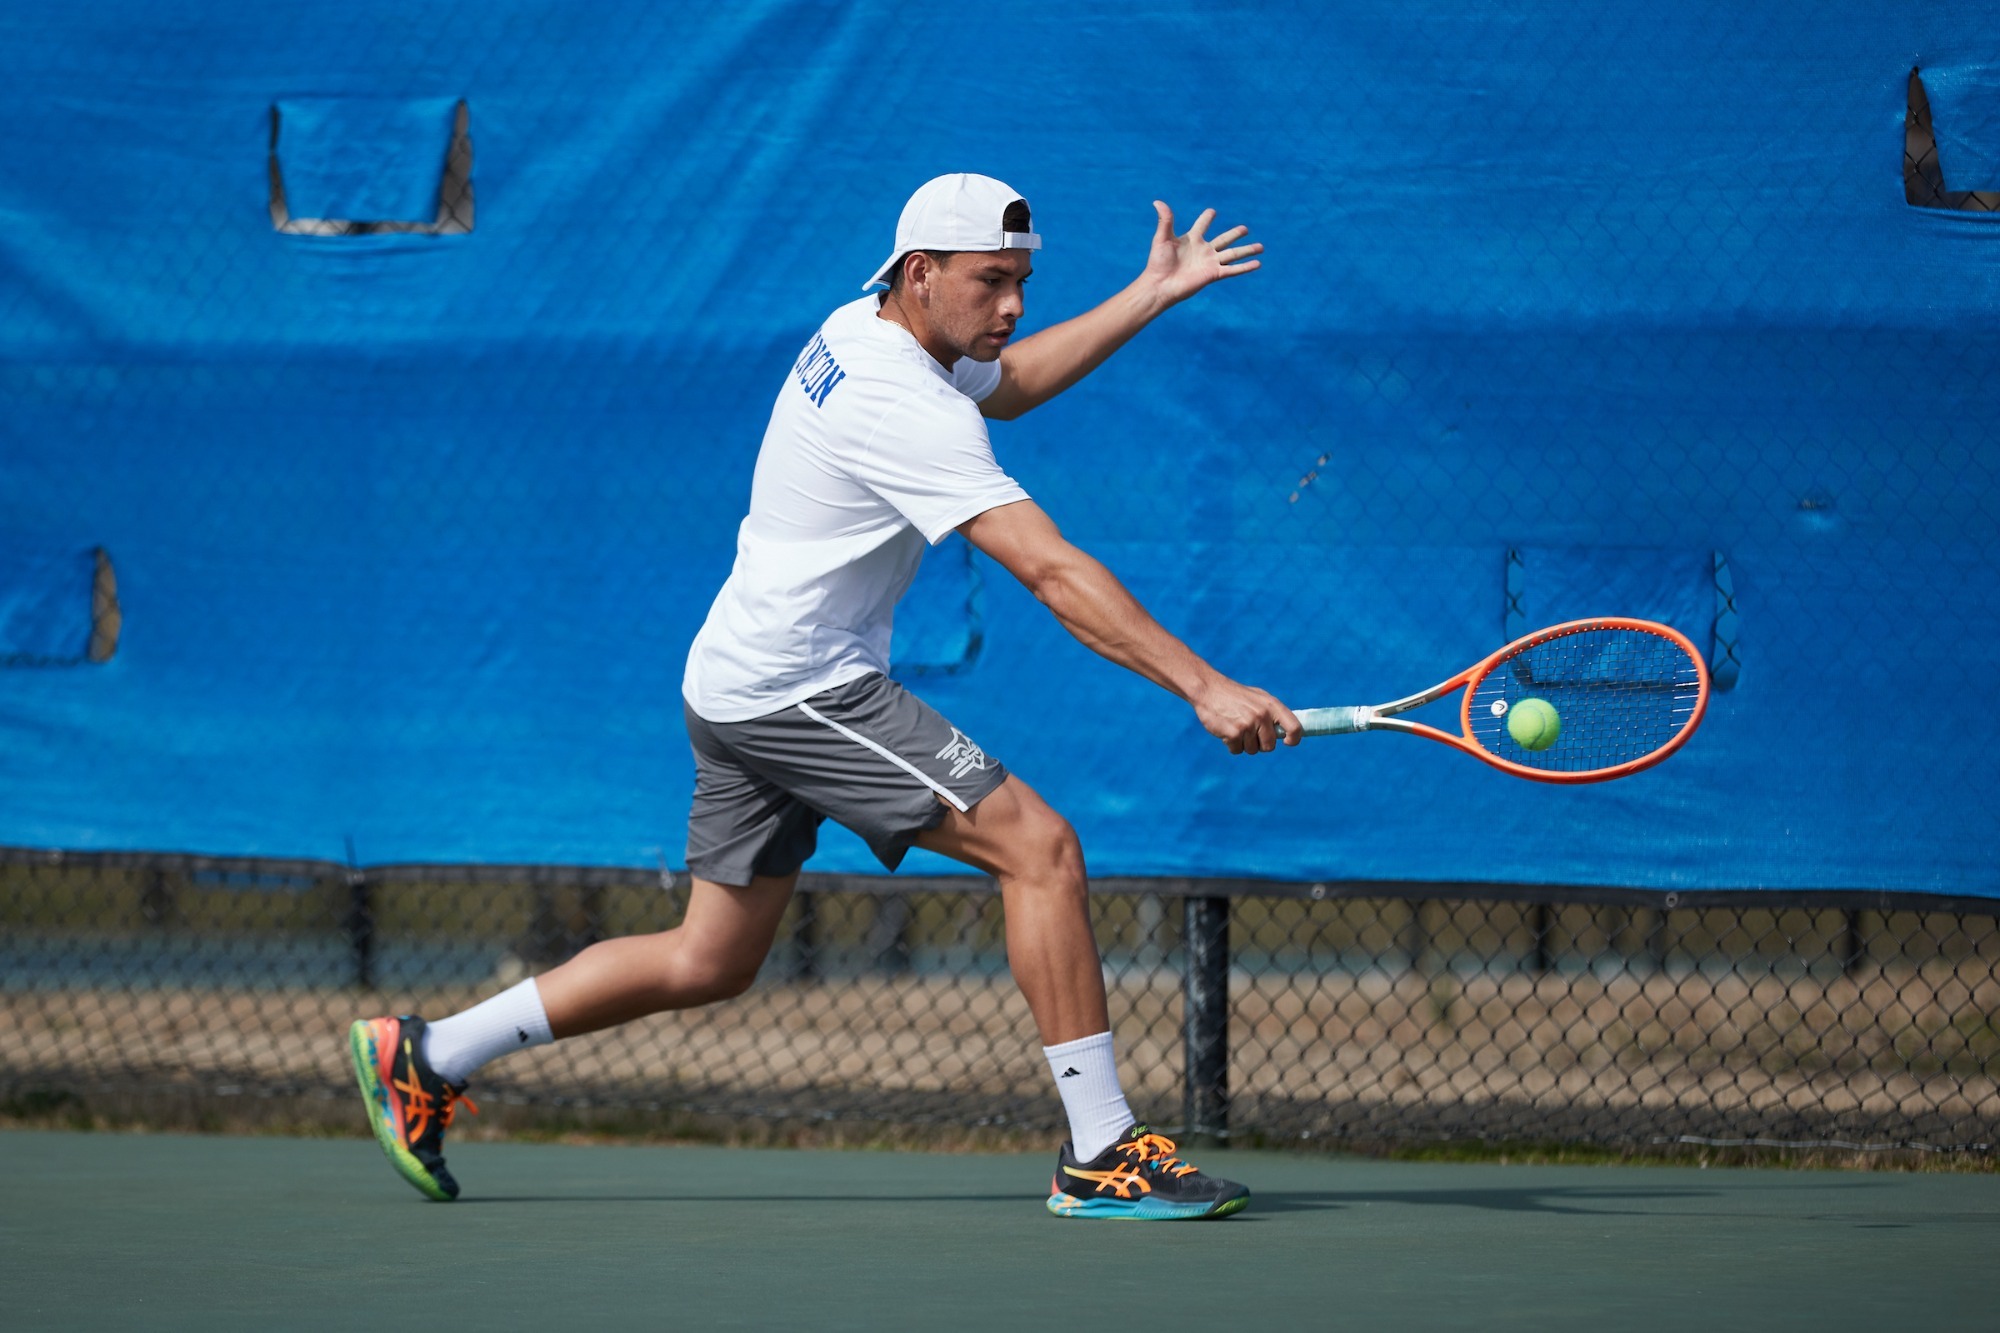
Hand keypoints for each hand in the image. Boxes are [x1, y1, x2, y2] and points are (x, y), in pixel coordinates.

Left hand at [1142, 202, 1262, 307]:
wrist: (1160, 285)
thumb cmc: (1158, 263)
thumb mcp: (1162, 238)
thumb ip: (1165, 220)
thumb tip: (1157, 201)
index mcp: (1192, 239)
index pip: (1202, 225)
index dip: (1206, 218)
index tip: (1212, 212)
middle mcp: (1203, 250)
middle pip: (1224, 239)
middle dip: (1234, 234)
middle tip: (1245, 228)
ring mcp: (1210, 262)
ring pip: (1233, 254)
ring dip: (1247, 250)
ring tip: (1261, 247)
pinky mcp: (1213, 274)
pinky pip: (1232, 269)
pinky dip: (1245, 267)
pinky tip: (1257, 264)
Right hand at [1192, 677, 1301, 755]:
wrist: (1209, 689)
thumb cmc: (1235, 695)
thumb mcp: (1259, 697)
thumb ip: (1273, 713)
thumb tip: (1288, 731)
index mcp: (1272, 705)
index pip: (1295, 728)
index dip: (1294, 739)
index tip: (1287, 742)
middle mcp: (1262, 715)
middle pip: (1270, 746)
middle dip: (1259, 744)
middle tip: (1248, 731)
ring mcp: (1248, 724)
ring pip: (1252, 750)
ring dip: (1243, 744)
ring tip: (1235, 726)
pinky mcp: (1233, 733)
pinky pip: (1237, 750)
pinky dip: (1230, 745)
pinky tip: (1225, 730)